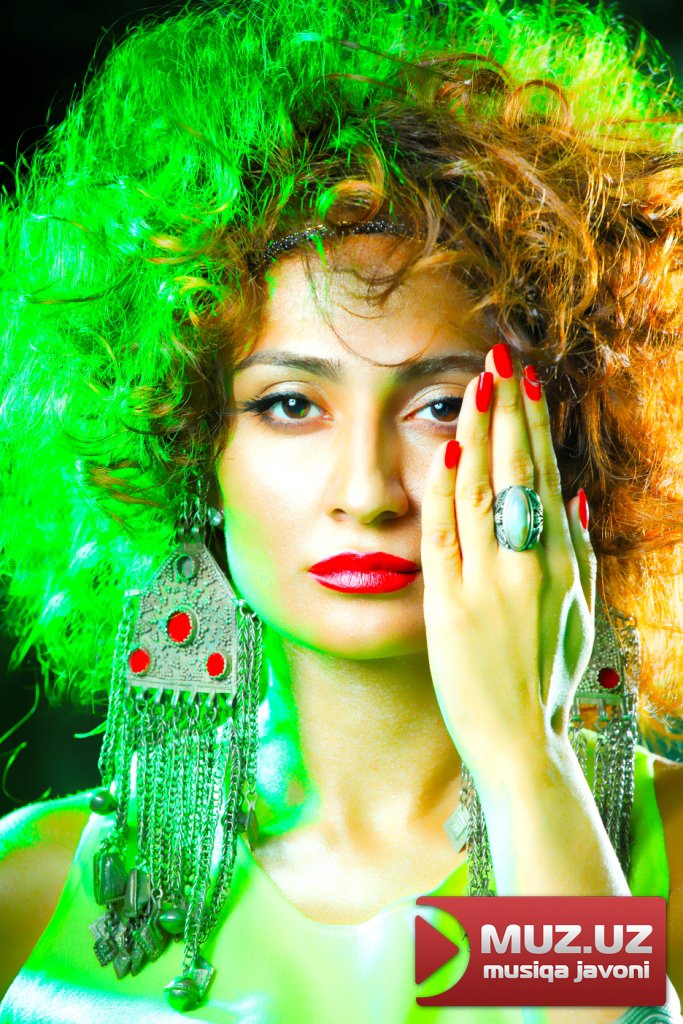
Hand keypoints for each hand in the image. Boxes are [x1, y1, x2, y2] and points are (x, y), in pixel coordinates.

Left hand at [420, 343, 596, 789]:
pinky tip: (448, 451)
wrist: (522, 740)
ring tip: (474, 386)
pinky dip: (447, 492)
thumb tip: (574, 495)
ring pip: (484, 492)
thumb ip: (578, 552)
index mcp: (563, 562)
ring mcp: (489, 584)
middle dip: (508, 409)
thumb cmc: (550, 676)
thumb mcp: (578, 610)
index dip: (533, 423)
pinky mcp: (450, 607)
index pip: (546, 475)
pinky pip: (447, 537)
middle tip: (499, 358)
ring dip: (478, 433)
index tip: (525, 379)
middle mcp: (530, 565)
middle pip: (519, 471)